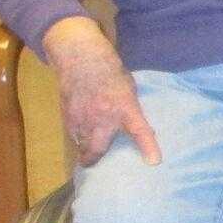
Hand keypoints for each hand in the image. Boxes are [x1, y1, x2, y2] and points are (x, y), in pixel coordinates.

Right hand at [43, 18, 159, 167]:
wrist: (83, 60)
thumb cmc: (111, 74)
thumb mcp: (128, 90)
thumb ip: (131, 110)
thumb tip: (139, 129)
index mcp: (126, 108)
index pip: (140, 130)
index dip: (148, 147)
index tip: (154, 162)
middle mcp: (104, 116)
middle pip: (98, 148)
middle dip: (94, 159)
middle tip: (92, 162)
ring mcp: (84, 118)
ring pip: (82, 144)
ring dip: (84, 148)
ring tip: (86, 150)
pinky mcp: (68, 117)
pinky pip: (72, 134)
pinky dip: (76, 136)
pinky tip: (79, 131)